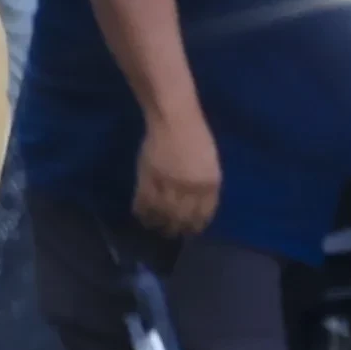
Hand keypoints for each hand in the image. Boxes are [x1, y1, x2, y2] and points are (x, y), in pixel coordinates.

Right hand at [133, 109, 221, 236]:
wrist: (175, 117)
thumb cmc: (194, 133)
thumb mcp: (208, 162)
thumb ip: (204, 184)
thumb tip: (196, 205)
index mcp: (210, 183)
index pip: (204, 214)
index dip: (195, 225)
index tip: (189, 231)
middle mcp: (192, 188)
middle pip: (183, 217)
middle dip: (176, 228)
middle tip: (169, 232)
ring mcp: (171, 183)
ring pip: (164, 213)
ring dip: (158, 223)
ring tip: (153, 226)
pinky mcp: (151, 176)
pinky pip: (145, 201)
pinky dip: (141, 210)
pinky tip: (140, 214)